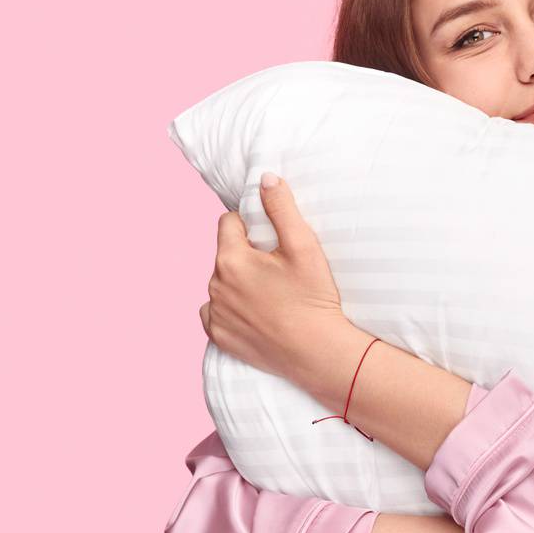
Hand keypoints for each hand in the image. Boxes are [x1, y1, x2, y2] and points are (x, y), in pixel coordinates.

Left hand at [199, 173, 353, 384]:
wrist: (318, 353)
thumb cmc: (314, 298)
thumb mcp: (304, 247)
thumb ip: (281, 208)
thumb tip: (264, 178)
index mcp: (231, 259)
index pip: (228, 223)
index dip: (251, 227)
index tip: (273, 242)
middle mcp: (215, 285)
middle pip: (225, 255)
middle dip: (246, 257)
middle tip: (280, 271)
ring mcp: (215, 314)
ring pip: (222, 284)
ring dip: (239, 284)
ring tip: (272, 296)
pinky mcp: (219, 337)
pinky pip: (216, 314)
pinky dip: (232, 311)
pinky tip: (257, 315)